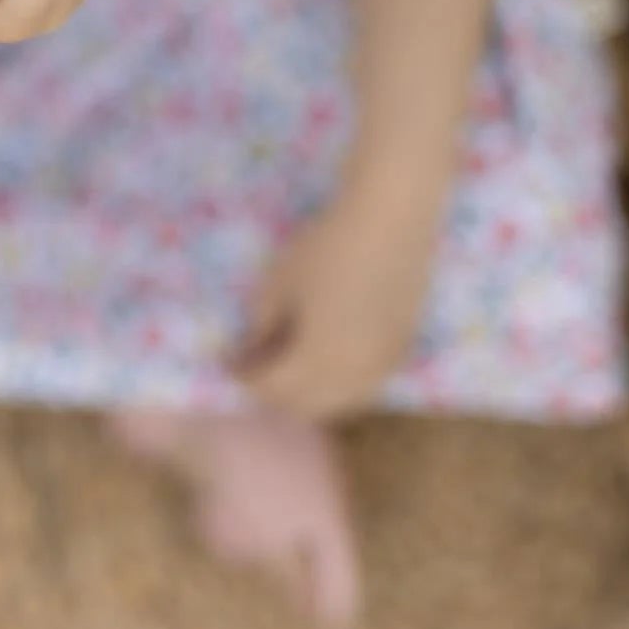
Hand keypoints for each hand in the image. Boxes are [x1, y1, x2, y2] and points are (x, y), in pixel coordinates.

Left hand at [228, 177, 443, 421]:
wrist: (391, 221)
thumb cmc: (327, 247)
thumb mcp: (279, 282)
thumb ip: (262, 324)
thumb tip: (252, 349)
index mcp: (318, 362)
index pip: (272, 389)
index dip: (245, 379)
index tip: (227, 364)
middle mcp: (354, 377)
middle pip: (306, 406)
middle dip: (275, 393)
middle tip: (254, 367)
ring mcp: (383, 367)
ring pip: (339, 403)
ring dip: (310, 394)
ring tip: (288, 364)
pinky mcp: (401, 350)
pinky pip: (365, 386)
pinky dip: (340, 384)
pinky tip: (327, 359)